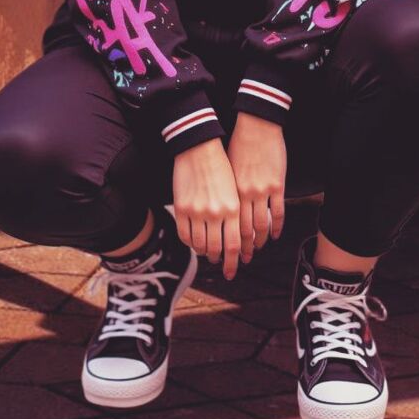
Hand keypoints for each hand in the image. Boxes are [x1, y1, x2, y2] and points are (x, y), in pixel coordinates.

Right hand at [172, 138, 241, 279]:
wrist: (199, 148)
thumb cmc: (221, 167)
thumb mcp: (235, 191)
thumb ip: (235, 215)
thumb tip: (236, 240)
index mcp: (233, 208)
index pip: (234, 245)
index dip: (233, 261)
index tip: (232, 270)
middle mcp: (216, 212)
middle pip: (217, 249)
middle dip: (219, 260)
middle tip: (219, 263)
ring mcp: (197, 211)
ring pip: (200, 245)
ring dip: (204, 252)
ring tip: (207, 252)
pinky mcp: (181, 208)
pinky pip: (184, 235)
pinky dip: (189, 243)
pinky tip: (194, 242)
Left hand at [226, 111, 286, 263]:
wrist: (255, 126)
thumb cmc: (236, 146)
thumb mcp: (224, 171)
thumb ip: (224, 192)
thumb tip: (220, 213)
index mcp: (229, 192)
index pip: (227, 227)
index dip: (228, 245)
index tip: (227, 256)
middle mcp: (244, 195)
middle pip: (244, 232)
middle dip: (243, 250)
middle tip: (243, 261)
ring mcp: (262, 191)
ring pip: (261, 226)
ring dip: (260, 241)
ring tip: (258, 249)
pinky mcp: (277, 185)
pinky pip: (278, 212)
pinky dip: (276, 226)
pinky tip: (275, 235)